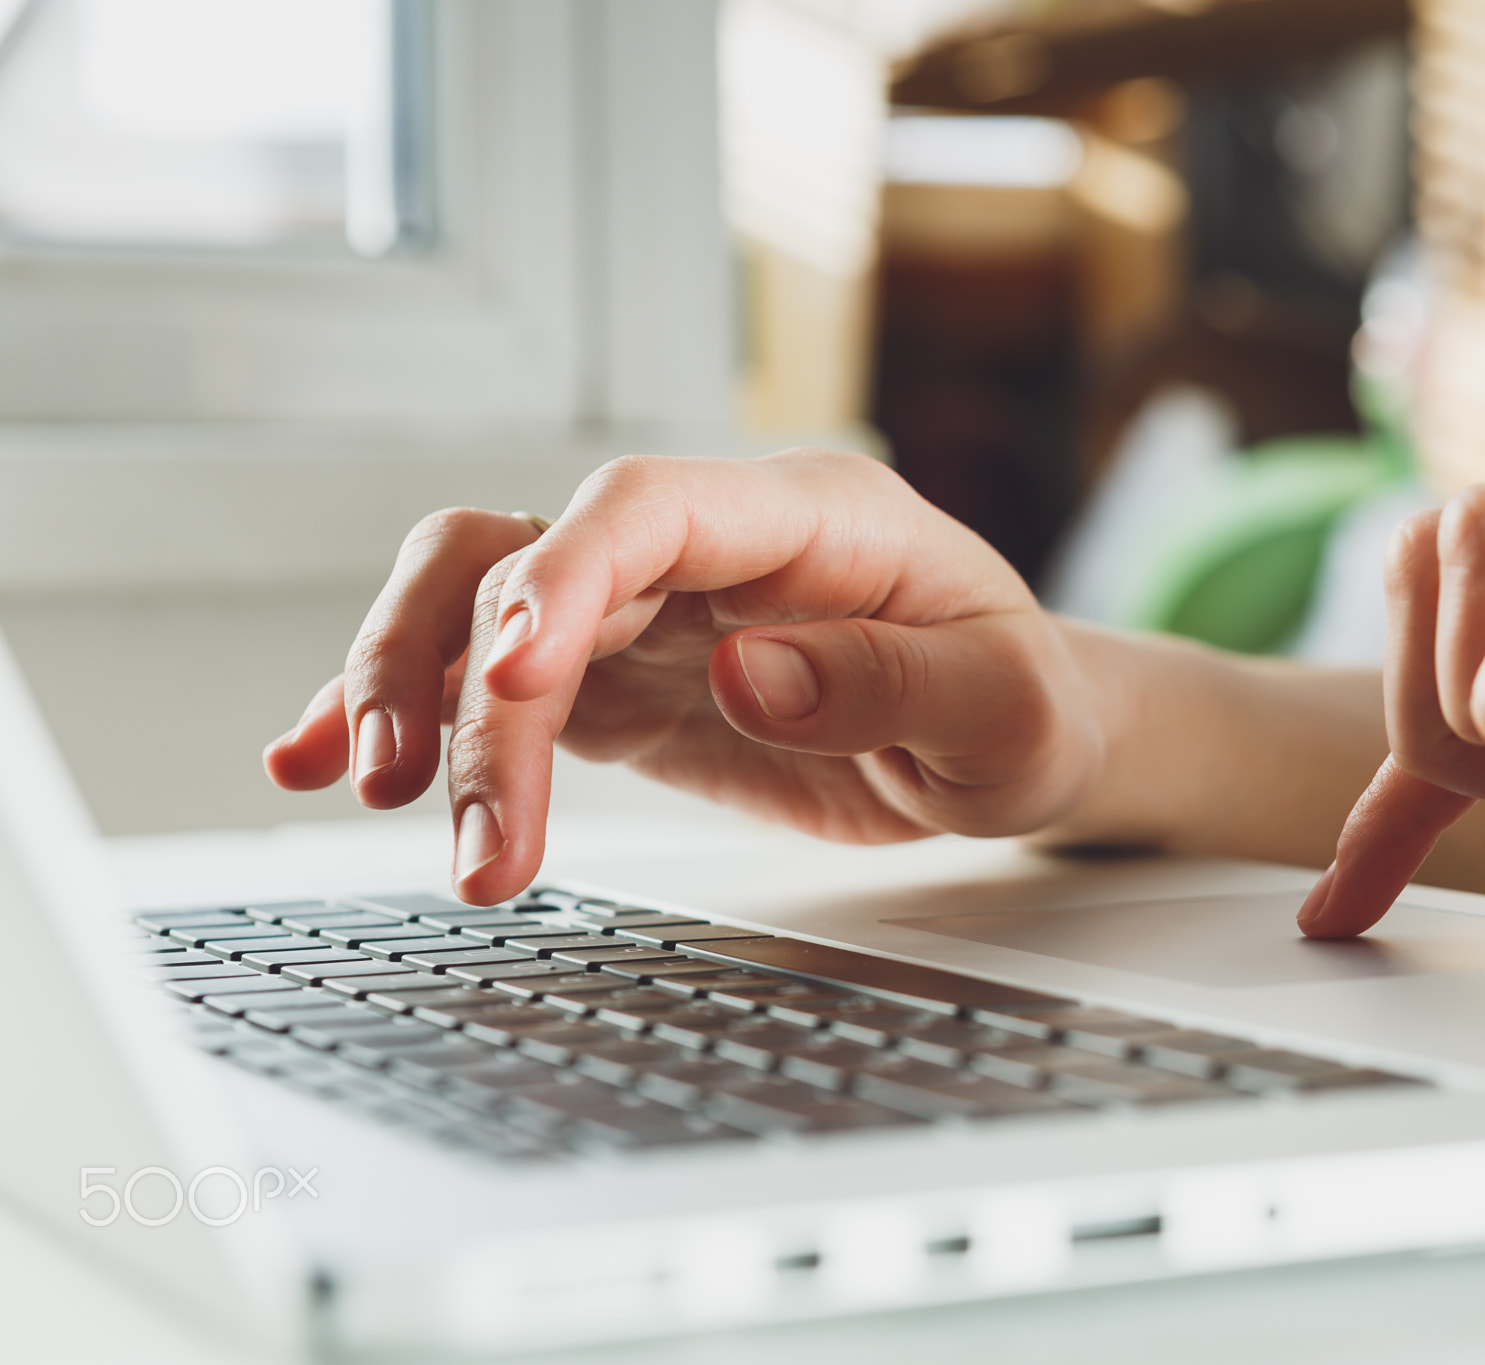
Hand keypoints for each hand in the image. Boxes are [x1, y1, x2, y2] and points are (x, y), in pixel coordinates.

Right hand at [264, 451, 1106, 903]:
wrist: (1014, 744)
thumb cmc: (1026, 707)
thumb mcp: (1003, 710)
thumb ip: (888, 685)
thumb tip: (747, 670)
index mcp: (809, 519)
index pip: (648, 508)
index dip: (564, 576)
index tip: (515, 678)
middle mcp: (710, 550)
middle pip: (528, 555)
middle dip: (455, 668)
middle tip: (431, 797)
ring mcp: (654, 612)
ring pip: (478, 605)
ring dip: (414, 694)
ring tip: (389, 802)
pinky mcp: (625, 682)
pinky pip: (492, 681)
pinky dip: (411, 712)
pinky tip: (325, 756)